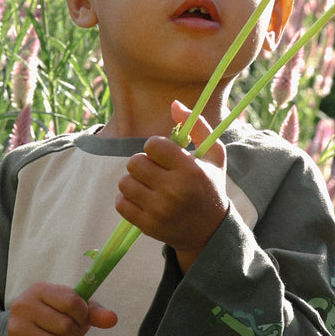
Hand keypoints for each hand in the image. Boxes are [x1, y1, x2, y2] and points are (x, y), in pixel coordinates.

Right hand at [5, 281, 116, 335]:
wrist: (23, 332)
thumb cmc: (53, 315)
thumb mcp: (73, 308)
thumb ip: (94, 312)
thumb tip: (113, 319)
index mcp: (39, 290)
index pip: (72, 302)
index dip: (84, 315)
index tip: (81, 319)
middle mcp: (24, 307)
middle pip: (67, 326)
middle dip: (76, 334)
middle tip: (70, 334)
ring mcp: (17, 331)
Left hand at [115, 100, 228, 272]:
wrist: (209, 232)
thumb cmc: (210, 187)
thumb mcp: (214, 156)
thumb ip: (197, 126)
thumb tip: (174, 103)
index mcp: (190, 170)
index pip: (153, 145)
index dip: (155, 147)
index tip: (163, 155)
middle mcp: (174, 191)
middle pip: (134, 162)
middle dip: (142, 163)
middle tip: (155, 172)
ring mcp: (159, 211)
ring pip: (124, 182)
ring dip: (133, 181)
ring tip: (148, 186)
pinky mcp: (147, 226)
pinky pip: (120, 203)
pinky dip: (127, 200)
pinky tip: (142, 200)